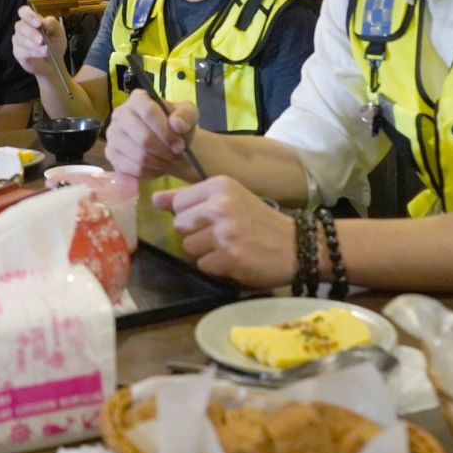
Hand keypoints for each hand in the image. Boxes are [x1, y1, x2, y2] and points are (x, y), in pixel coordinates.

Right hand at [11, 5, 67, 78]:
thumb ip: (52, 24)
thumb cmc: (55, 44)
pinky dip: (33, 53)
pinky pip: (22, 51)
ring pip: (21, 40)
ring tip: (46, 50)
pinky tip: (42, 54)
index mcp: (32, 19)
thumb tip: (43, 22)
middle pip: (20, 26)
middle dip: (32, 33)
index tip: (38, 23)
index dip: (29, 16)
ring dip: (34, 45)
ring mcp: (18, 40)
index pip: (23, 11)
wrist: (54, 62)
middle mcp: (22, 28)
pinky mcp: (17, 52)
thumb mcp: (59, 32)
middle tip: (42, 40)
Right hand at [104, 89, 197, 178]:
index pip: (148, 112)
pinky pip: (132, 169)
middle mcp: (120, 114)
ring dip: (159, 162)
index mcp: (138, 98)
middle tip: (176, 155)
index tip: (180, 145)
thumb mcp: (188, 115)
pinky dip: (150, 171)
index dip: (166, 131)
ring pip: (138, 155)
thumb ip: (185, 115)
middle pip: (143, 137)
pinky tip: (158, 167)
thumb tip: (178, 124)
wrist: (168, 143)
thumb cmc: (176, 126)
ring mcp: (113, 135)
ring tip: (169, 161)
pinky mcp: (111, 154)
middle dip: (164, 150)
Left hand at [154, 176, 297, 288]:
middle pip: (180, 226)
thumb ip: (190, 198)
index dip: (189, 216)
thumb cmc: (259, 221)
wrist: (297, 245)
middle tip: (220, 235)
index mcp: (220, 186)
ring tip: (227, 248)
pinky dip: (216, 267)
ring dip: (204, 253)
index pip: (178, 202)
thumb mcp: (228, 199)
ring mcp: (225, 232)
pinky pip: (203, 265)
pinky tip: (234, 260)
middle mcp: (220, 205)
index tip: (207, 219)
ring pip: (189, 248)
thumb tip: (155, 199)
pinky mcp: (230, 257)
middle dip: (195, 235)